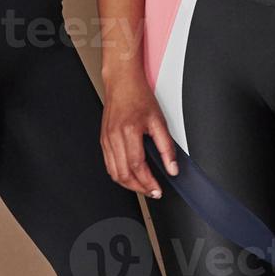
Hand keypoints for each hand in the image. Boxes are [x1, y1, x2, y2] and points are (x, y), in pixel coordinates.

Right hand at [100, 73, 179, 198]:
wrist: (122, 83)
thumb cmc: (139, 97)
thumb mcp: (159, 120)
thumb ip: (166, 147)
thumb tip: (172, 167)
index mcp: (129, 132)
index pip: (138, 166)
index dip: (148, 182)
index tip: (157, 190)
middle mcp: (114, 137)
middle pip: (124, 174)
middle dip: (139, 188)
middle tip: (152, 192)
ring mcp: (106, 140)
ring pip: (114, 173)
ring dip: (128, 184)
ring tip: (143, 187)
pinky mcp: (103, 140)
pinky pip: (109, 164)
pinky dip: (119, 175)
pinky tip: (130, 176)